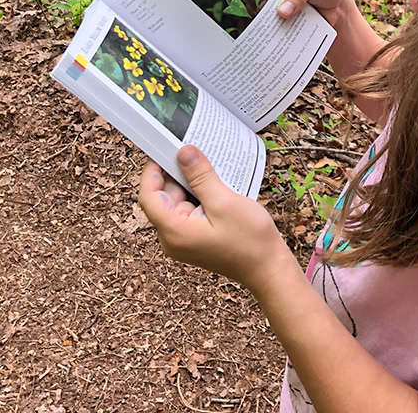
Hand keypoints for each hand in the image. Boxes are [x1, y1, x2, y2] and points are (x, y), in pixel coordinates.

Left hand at [137, 146, 293, 296]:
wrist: (269, 269)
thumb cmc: (249, 241)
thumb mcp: (224, 202)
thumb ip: (201, 176)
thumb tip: (184, 152)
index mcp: (173, 231)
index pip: (148, 195)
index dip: (153, 170)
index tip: (165, 149)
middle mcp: (173, 237)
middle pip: (164, 196)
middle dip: (179, 175)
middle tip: (199, 154)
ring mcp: (184, 238)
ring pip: (179, 201)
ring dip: (193, 184)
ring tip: (214, 172)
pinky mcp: (195, 236)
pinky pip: (190, 209)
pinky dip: (201, 195)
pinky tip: (218, 187)